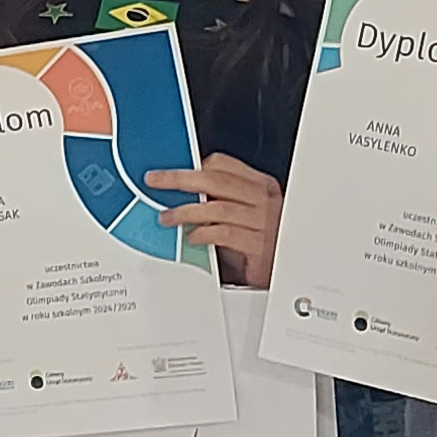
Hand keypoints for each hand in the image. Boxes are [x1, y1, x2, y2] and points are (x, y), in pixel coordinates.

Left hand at [149, 154, 283, 286]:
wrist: (282, 272)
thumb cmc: (258, 242)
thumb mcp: (242, 214)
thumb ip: (219, 200)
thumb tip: (180, 191)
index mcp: (260, 185)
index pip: (223, 164)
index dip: (193, 165)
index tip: (169, 170)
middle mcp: (263, 200)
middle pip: (216, 180)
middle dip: (180, 179)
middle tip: (155, 181)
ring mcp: (263, 222)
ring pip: (217, 208)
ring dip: (186, 211)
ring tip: (166, 217)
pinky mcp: (259, 246)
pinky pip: (225, 234)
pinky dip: (203, 233)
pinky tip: (190, 237)